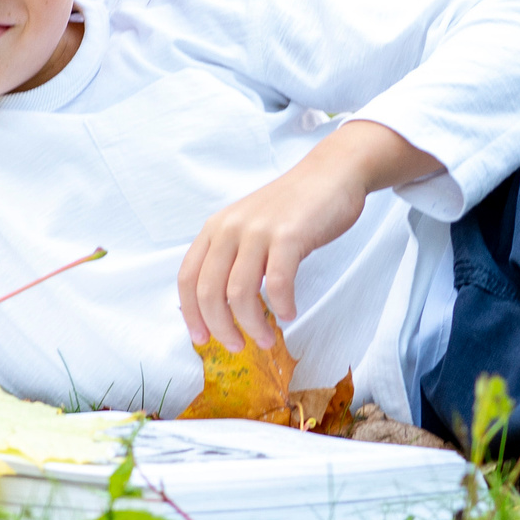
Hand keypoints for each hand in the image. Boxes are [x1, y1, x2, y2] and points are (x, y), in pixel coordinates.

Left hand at [179, 119, 441, 351]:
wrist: (331, 173)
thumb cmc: (293, 207)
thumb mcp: (249, 226)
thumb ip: (231, 256)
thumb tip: (218, 305)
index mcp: (216, 228)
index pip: (188, 278)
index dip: (191, 314)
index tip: (201, 339)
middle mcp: (230, 228)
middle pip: (209, 292)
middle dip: (220, 327)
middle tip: (237, 345)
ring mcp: (259, 230)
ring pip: (240, 293)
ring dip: (252, 325)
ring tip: (266, 339)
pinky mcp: (289, 235)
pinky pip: (278, 283)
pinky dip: (282, 305)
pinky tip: (290, 313)